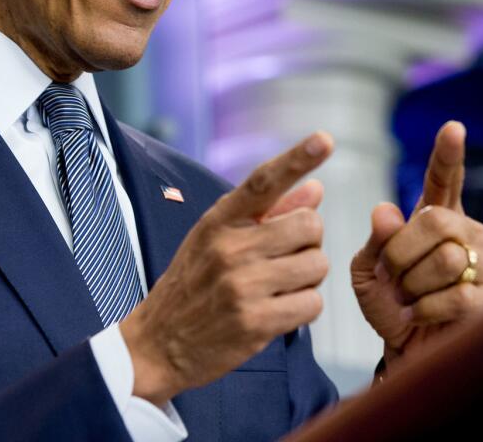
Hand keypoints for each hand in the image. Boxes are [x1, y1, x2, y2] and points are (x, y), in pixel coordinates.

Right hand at [121, 132, 333, 405]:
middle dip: (309, 242)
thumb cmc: (193, 284)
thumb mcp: (217, 240)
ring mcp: (242, 286)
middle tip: (286, 257)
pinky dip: (304, 307)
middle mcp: (229, 248)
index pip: (262, 181)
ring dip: (309, 277)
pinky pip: (312, 304)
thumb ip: (269, 214)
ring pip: (317, 266)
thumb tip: (316, 190)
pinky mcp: (255, 323)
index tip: (324, 139)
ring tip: (279, 285)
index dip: (297, 159)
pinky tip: (280, 310)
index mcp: (218, 220)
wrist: (158, 343)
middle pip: (310, 226)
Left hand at [351, 121, 482, 371]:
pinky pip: (457, 294)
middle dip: (401, 252)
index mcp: (436, 218)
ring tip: (408, 299)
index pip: (444, 180)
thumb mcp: (366, 270)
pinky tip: (418, 316)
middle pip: (436, 221)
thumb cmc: (388, 303)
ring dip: (413, 285)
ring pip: (446, 259)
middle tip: (391, 277)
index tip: (452, 127)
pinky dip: (426, 308)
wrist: (403, 351)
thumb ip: (376, 240)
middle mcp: (468, 233)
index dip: (448, 155)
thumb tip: (386, 211)